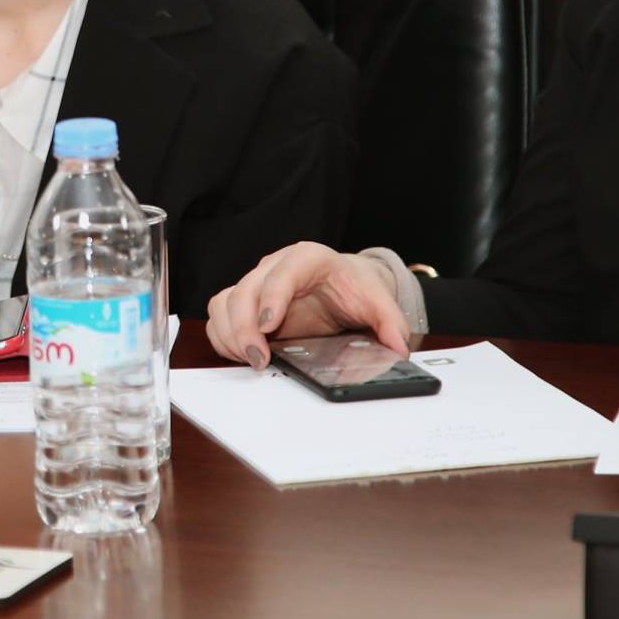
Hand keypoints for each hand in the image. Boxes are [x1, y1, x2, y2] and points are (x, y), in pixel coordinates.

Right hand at [205, 241, 413, 368]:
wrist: (341, 283)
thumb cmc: (352, 287)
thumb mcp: (377, 299)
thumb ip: (390, 321)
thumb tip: (399, 348)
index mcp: (306, 258)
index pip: (282, 272)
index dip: (272, 298)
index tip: (270, 327)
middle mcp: (274, 267)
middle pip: (245, 291)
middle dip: (245, 327)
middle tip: (259, 359)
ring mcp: (255, 284)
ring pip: (225, 302)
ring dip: (230, 334)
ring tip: (250, 360)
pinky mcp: (244, 303)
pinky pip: (220, 316)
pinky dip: (224, 338)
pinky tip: (241, 356)